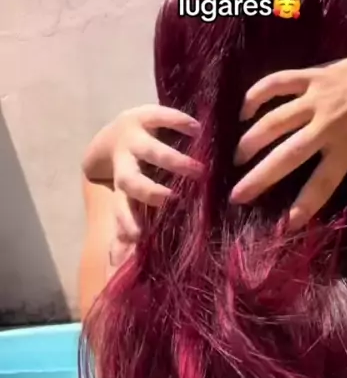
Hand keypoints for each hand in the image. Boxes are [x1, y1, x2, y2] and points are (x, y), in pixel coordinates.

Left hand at [83, 105, 201, 243]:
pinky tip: (198, 131)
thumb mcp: (128, 197)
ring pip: (151, 152)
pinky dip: (179, 123)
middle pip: (131, 181)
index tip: (140, 236)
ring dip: (172, 161)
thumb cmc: (133, 172)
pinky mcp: (145, 115)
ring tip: (198, 169)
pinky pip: (162, 117)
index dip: (128, 221)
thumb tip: (117, 263)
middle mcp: (126, 164)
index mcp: (122, 186)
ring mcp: (135, 138)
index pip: (121, 209)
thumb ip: (127, 226)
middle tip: (174, 200)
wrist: (117, 131)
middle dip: (150, 192)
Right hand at [229, 48, 346, 228]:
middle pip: (286, 155)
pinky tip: (244, 111)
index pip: (320, 183)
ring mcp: (316, 99)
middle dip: (259, 177)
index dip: (302, 206)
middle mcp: (326, 126)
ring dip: (251, 140)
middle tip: (236, 195)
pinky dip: (257, 94)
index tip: (285, 225)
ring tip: (237, 157)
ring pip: (274, 121)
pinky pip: (278, 82)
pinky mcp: (312, 76)